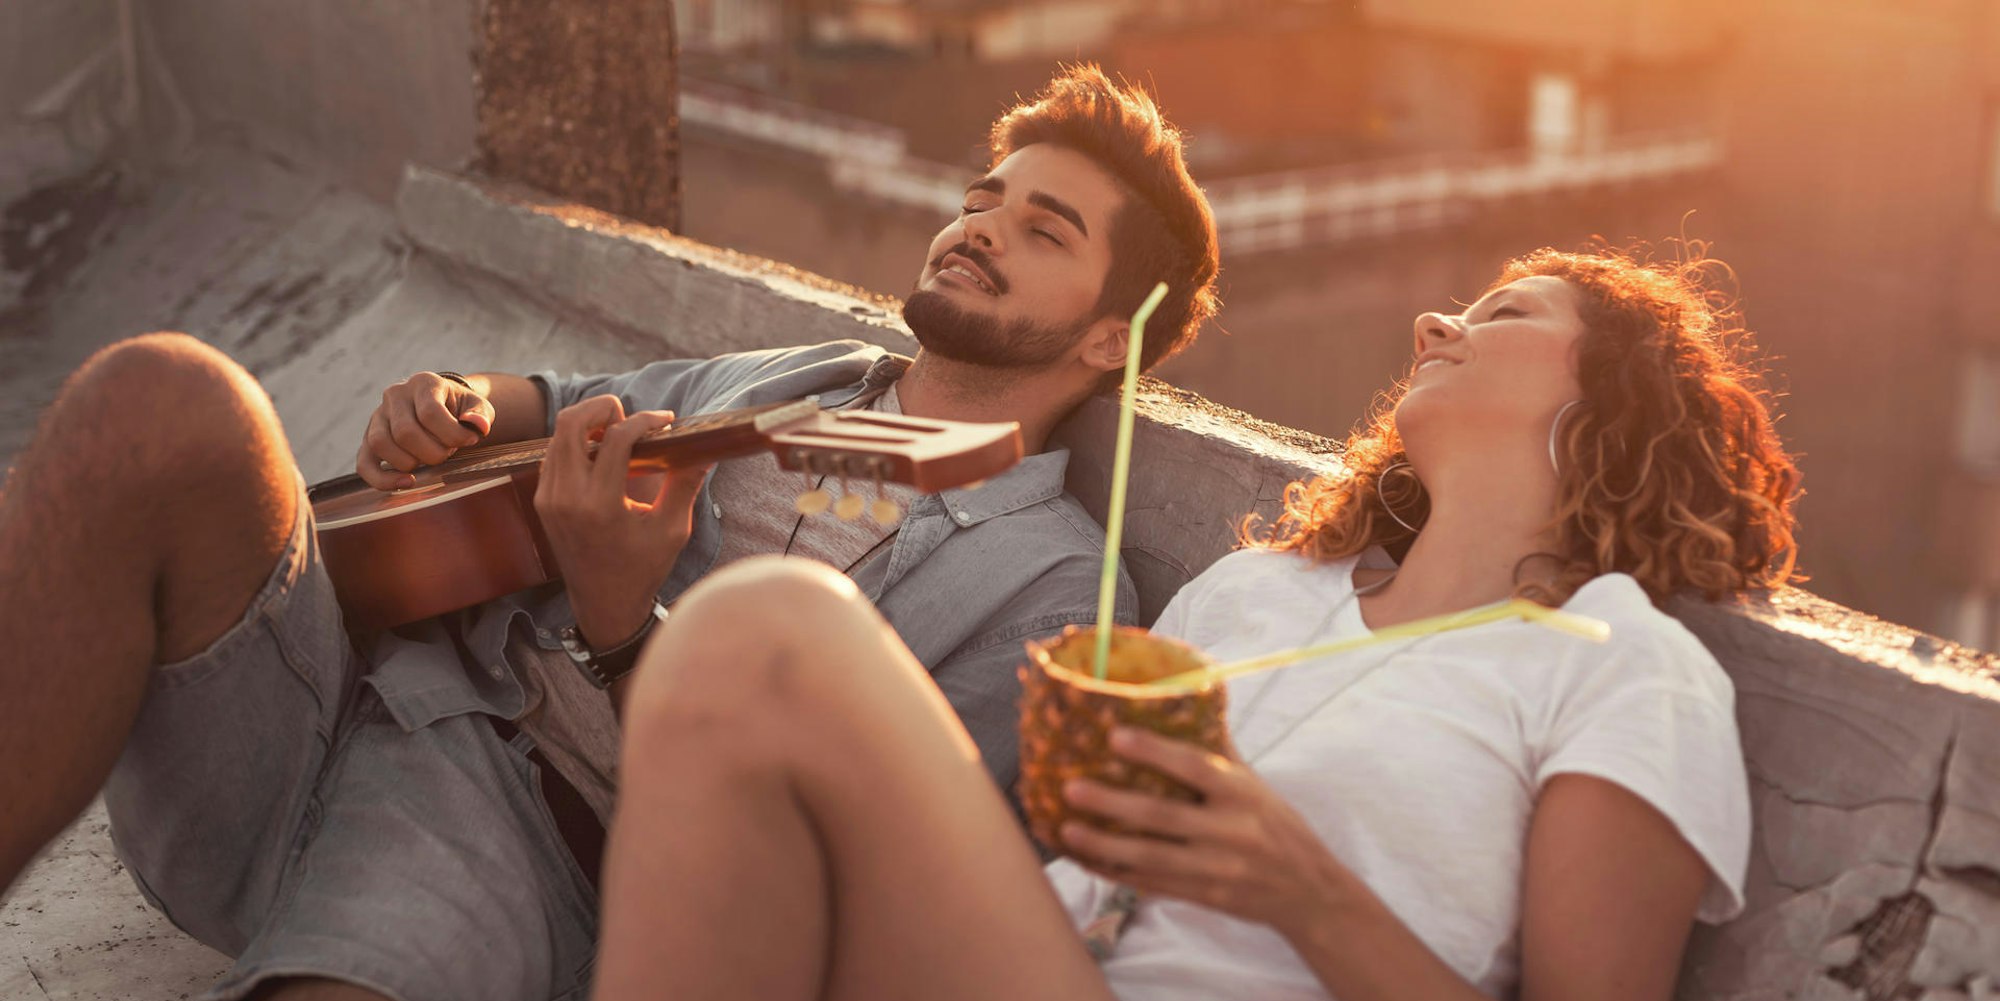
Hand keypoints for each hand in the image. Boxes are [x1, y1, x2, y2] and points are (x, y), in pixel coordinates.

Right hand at [356, 371, 495, 488]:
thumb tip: (477, 426)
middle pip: (405, 432)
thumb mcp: (477, 406)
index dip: (452, 435)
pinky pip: (364, 464)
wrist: (442, 408)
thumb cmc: (460, 410)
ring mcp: (377, 417)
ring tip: (430, 460)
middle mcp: (395, 395)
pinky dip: (382, 479)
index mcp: (423, 383)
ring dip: (410, 463)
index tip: (469, 441)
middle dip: (433, 452)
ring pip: (381, 444)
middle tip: (448, 452)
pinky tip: (406, 483)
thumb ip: (481, 414)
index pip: (430, 412)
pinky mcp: (368, 439)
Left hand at [534, 395, 709, 648]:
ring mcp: (549, 498)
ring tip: (619, 431)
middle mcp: (567, 498)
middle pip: (572, 422)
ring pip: (559, 434)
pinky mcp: (543, 501)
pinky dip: (576, 442)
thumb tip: (705, 449)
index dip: (645, 420)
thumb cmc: (642, 570)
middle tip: (630, 415)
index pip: (616, 439)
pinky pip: (554, 454)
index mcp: (601, 506)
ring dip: (589, 423)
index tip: (667, 422)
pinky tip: (602, 452)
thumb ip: (685, 483)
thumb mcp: (672, 529)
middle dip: (603, 407)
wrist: (604, 604)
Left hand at [1059, 726, 1358, 937]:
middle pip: (1161, 817)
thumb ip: (1219, 752)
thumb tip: (1189, 700)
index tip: (1114, 735)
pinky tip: (1086, 861)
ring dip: (1103, 845)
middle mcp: (1230, 831)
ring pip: (1150, 857)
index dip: (1153, 751)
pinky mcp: (1206, 897)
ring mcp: (1217, 869)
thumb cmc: (1277, 827)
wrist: (1310, 892)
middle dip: (1112, 804)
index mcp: (1242, 794)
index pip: (1194, 767)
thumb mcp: (1255, 786)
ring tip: (1066, 829)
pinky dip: (1116, 873)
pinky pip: (1152, 884)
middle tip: (1071, 788)